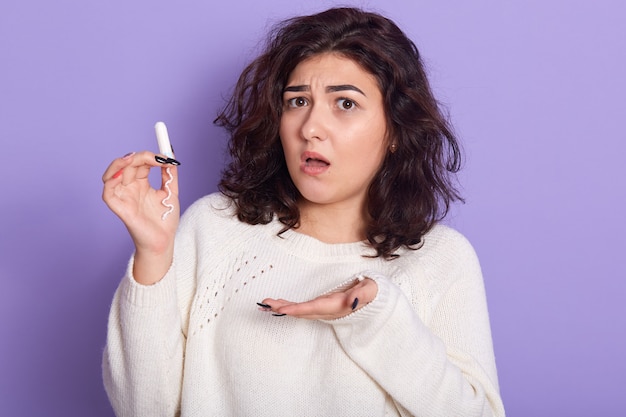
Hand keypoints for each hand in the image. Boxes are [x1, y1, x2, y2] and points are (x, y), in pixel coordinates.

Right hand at [102, 151, 179, 283]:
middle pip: (126, 164)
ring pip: (112, 174)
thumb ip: (170, 175)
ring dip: (121, 164)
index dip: (150, 156)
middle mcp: (129, 188)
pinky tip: (121, 175)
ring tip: (133, 159)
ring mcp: (123, 197)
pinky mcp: (118, 207)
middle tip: (156, 158)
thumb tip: (171, 157)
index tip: (165, 157)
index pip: (140, 163)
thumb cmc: (165, 220)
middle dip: (139, 157)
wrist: (164, 241)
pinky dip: (111, 181)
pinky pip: (108, 192)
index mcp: (141, 183)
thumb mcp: (171, 193)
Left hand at [260, 277, 377, 319]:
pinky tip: (278, 304)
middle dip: (284, 308)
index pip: (314, 308)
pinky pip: (303, 308)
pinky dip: (290, 306)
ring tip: (266, 304)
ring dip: (283, 307)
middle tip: (265, 304)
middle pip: (302, 311)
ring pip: (300, 311)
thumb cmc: (372, 291)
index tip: (282, 309)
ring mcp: (324, 310)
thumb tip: (352, 300)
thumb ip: (361, 294)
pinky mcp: (322, 307)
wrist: (375, 299)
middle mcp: (327, 310)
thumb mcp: (370, 290)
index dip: (297, 309)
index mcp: (337, 305)